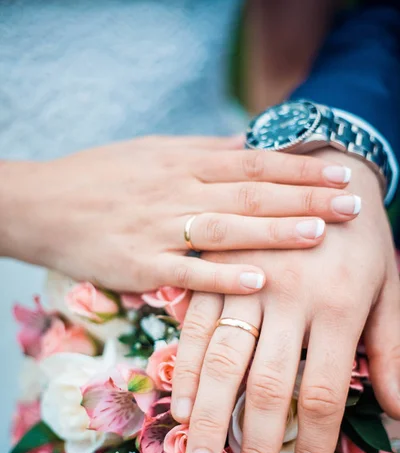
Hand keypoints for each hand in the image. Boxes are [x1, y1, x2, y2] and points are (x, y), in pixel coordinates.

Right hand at [0, 136, 356, 293]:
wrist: (42, 206)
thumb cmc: (99, 177)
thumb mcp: (152, 152)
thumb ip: (202, 151)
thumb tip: (249, 144)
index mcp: (181, 163)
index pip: (253, 163)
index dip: (299, 168)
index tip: (340, 173)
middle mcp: (175, 192)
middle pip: (250, 193)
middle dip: (304, 197)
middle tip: (351, 204)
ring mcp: (157, 230)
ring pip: (225, 229)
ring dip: (273, 232)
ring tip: (318, 235)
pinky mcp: (139, 265)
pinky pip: (187, 272)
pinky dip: (223, 277)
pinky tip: (259, 281)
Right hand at [171, 149, 399, 452]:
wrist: (323, 168)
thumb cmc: (360, 238)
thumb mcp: (386, 289)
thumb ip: (389, 349)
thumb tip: (397, 413)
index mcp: (338, 307)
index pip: (323, 394)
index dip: (312, 448)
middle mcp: (289, 300)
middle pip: (268, 387)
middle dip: (255, 446)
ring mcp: (246, 284)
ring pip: (223, 362)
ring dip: (210, 418)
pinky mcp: (215, 271)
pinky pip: (193, 327)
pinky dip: (184, 369)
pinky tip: (179, 405)